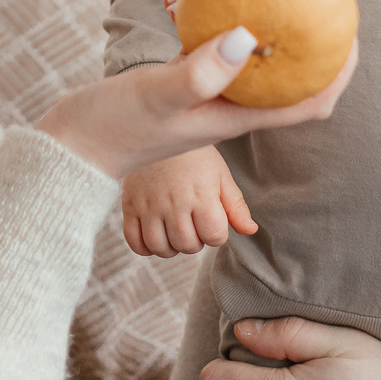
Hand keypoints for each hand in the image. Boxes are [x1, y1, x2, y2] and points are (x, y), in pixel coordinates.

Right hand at [38, 34, 356, 180]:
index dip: (337, 75)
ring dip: (276, 43)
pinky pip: (219, 55)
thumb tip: (247, 37)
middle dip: (318, 55)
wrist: (69, 148)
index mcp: (235, 119)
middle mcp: (227, 111)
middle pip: (291, 87)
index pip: (306, 104)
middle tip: (331, 8)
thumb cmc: (113, 126)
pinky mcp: (182, 87)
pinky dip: (228, 32)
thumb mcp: (158, 94)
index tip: (352, 37)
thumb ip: (200, 71)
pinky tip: (216, 0)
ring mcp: (205, 100)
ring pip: (256, 70)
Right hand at [122, 146, 256, 257]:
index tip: (212, 220)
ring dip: (171, 247)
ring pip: (160, 247)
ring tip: (174, 231)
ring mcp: (149, 205)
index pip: (214, 237)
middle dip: (195, 241)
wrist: (158, 132)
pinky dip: (145, 247)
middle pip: (187, 245)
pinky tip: (155, 234)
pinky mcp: (130, 206)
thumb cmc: (194, 155)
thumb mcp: (220, 175)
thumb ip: (236, 206)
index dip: (217, 234)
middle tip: (193, 224)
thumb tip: (250, 231)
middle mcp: (174, 202)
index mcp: (201, 194)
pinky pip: (134, 242)